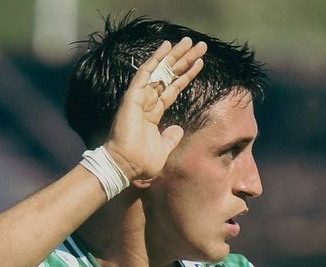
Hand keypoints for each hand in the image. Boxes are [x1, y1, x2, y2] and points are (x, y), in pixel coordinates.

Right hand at [105, 37, 206, 181]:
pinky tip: (166, 46)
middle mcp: (147, 102)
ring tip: (189, 41)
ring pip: (160, 71)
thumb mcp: (162, 150)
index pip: (173, 89)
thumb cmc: (141, 162)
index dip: (186, 76)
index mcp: (153, 114)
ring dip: (174, 55)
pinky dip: (155, 60)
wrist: (125, 166)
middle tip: (199, 45)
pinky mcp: (133, 97)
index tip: (199, 63)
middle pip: (170, 76)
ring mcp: (140, 98)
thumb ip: (170, 138)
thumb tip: (178, 129)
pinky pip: (145, 74)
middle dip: (184, 60)